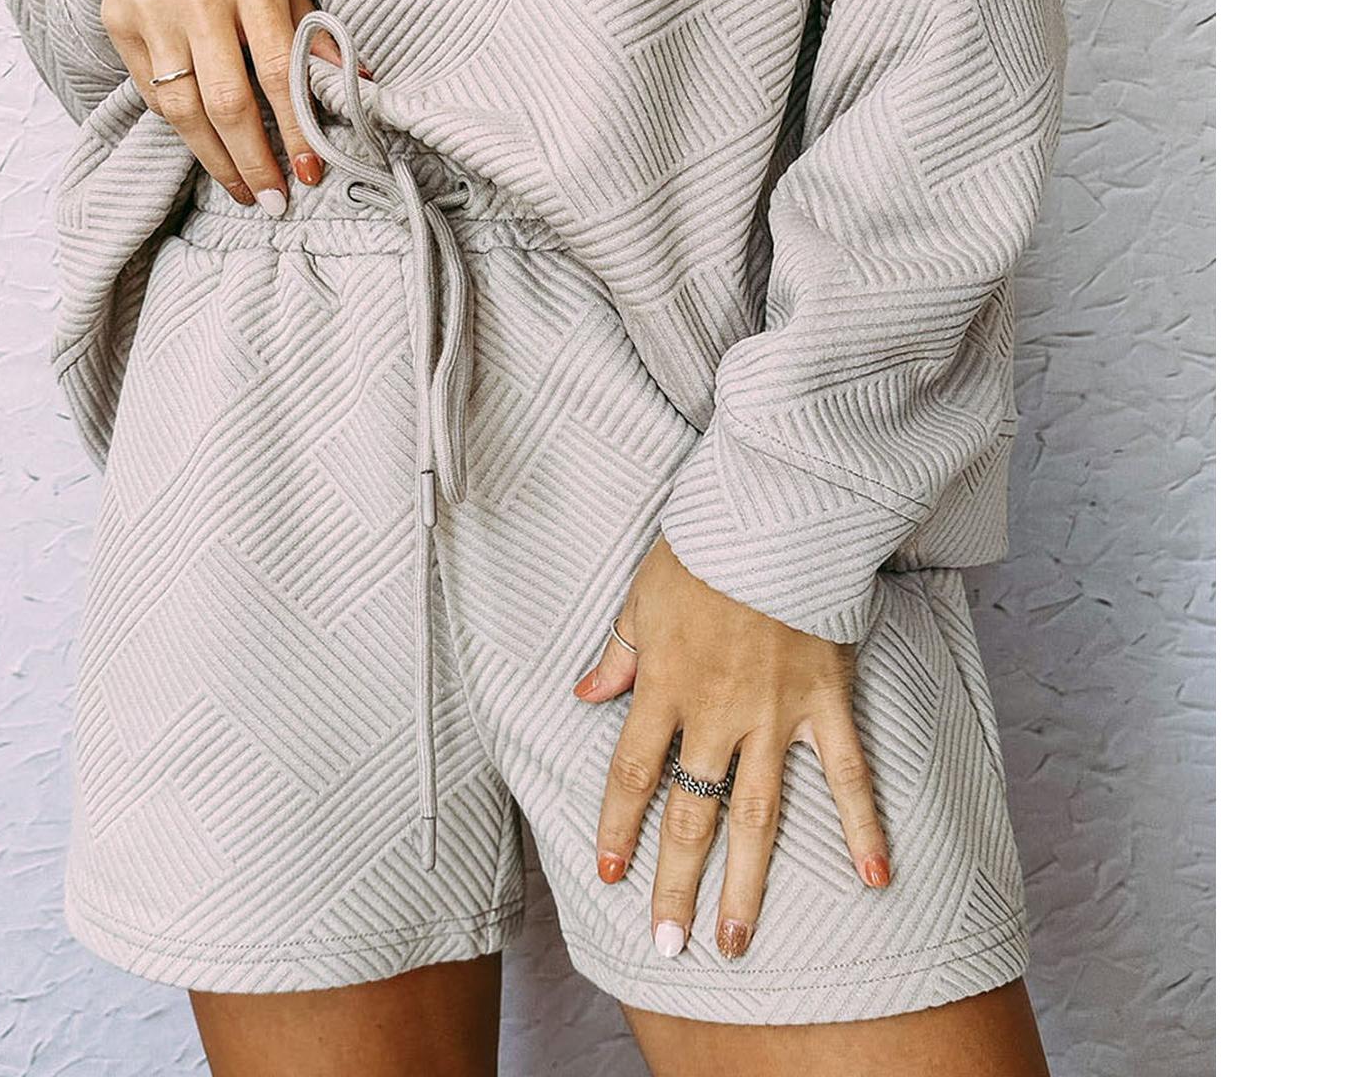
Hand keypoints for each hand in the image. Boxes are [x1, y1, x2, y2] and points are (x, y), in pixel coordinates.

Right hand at [94, 0, 367, 207]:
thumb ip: (309, 27)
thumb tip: (355, 86)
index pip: (279, 69)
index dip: (296, 127)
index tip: (313, 170)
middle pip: (228, 100)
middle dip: (256, 161)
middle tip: (277, 200)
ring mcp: (153, 15)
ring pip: (184, 108)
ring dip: (217, 161)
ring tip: (246, 191)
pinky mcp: (121, 27)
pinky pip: (154, 93)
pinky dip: (184, 130)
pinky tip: (208, 151)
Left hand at [574, 532, 889, 960]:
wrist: (774, 515)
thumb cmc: (703, 548)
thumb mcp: (642, 596)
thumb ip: (618, 653)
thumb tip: (585, 694)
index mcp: (665, 686)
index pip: (633, 775)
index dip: (618, 829)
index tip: (609, 876)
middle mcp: (716, 714)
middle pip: (690, 813)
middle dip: (675, 882)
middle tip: (669, 945)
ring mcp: (775, 715)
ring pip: (757, 815)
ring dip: (746, 882)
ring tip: (736, 940)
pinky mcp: (825, 702)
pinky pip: (848, 775)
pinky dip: (863, 828)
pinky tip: (875, 879)